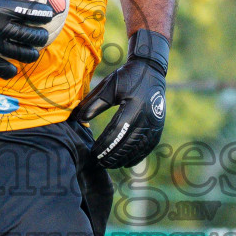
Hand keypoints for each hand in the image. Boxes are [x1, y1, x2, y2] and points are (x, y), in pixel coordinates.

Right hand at [0, 0, 53, 77]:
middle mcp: (1, 27)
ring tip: (33, 54)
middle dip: (40, 37)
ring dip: (29, 54)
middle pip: (29, 36)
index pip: (31, 12)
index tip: (51, 14)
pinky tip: (13, 70)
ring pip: (17, 52)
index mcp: (3, 8)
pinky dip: (6, 70)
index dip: (44, 14)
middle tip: (44, 36)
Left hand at [75, 30, 168, 168]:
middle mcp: (146, 117)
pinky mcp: (158, 126)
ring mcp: (154, 123)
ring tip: (110, 164)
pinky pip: (148, 147)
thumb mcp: (108, 87)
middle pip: (128, 144)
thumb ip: (93, 103)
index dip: (104, 145)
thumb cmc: (127, 77)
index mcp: (133, 106)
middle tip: (99, 163)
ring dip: (123, 159)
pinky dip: (137, 156)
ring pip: (138, 148)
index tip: (93, 153)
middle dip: (112, 156)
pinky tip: (126, 162)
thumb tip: (78, 119)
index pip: (117, 132)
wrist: (151, 70)